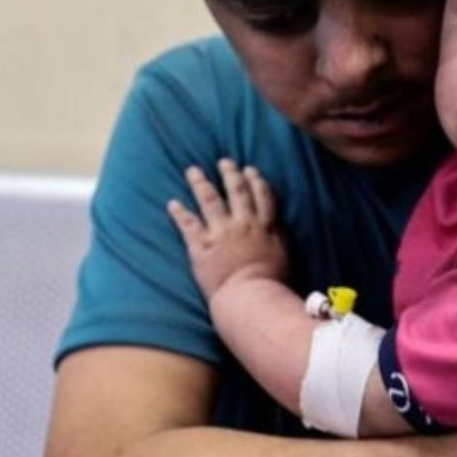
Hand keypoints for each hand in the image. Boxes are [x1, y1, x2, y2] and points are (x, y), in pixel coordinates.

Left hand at [167, 159, 287, 299]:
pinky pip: (188, 224)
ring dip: (200, 183)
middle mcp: (242, 223)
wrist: (249, 294)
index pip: (261, 197)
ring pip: (209, 200)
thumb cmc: (271, 281)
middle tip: (223, 161)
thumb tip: (276, 224)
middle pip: (236, 192)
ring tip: (193, 171)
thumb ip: (279, 236)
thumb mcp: (284, 255)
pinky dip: (179, 213)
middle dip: (229, 174)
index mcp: (264, 226)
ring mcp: (220, 233)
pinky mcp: (201, 246)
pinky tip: (172, 203)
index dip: (255, 181)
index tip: (249, 169)